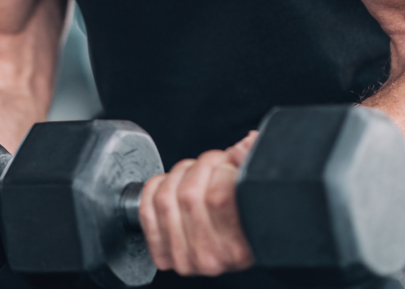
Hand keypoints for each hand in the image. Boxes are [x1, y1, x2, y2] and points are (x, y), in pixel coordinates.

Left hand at [139, 131, 257, 276]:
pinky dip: (154, 188)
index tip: (229, 161)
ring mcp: (185, 259)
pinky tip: (170, 183)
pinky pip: (147, 210)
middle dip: (201, 166)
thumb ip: (252, 165)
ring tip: (195, 172)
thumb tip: (245, 145)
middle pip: (189, 195)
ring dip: (179, 174)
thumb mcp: (257, 194)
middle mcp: (212, 259)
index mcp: (241, 248)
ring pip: (166, 199)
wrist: (232, 248)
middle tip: (213, 163)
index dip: (222, 167)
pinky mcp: (165, 255)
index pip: (219, 197)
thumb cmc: (248, 219)